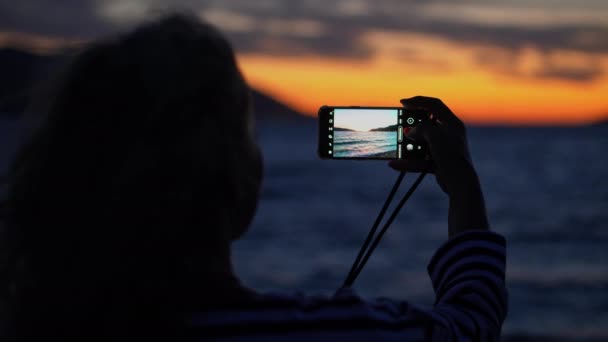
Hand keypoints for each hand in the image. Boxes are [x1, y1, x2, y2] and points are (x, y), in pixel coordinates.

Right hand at [389, 96, 488, 235]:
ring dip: (408, 145)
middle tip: (398, 122)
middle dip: (411, 124)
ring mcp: (443, 149)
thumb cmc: (450, 155)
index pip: (434, 105)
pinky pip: (420, 159)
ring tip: (396, 145)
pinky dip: (408, 162)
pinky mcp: (438, 162)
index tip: (402, 103)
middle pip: (426, 123)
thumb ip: (420, 128)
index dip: (418, 101)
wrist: (460, 183)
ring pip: (421, 143)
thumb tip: (410, 132)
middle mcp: (449, 134)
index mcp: (452, 123)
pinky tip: (395, 164)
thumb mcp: (434, 135)